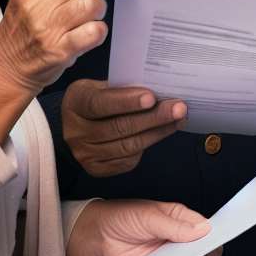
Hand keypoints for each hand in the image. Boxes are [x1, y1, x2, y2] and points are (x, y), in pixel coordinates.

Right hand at [0, 0, 138, 91]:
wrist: (5, 64)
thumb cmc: (29, 28)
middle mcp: (38, 1)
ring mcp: (47, 26)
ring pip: (93, 4)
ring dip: (100, 10)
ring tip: (90, 17)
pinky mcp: (57, 49)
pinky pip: (94, 32)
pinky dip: (98, 32)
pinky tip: (90, 34)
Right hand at [62, 80, 188, 177]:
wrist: (76, 127)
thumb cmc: (98, 100)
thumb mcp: (101, 86)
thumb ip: (123, 88)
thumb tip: (160, 88)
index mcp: (76, 103)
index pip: (100, 104)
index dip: (126, 101)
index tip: (152, 97)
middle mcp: (76, 131)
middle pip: (119, 127)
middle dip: (153, 117)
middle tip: (179, 108)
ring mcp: (85, 154)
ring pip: (128, 146)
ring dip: (158, 132)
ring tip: (179, 119)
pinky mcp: (98, 169)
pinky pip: (129, 159)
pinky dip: (149, 144)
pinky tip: (163, 132)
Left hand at [66, 198, 221, 255]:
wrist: (98, 236)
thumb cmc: (123, 217)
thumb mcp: (150, 217)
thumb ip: (175, 226)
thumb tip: (202, 229)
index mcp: (179, 217)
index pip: (204, 227)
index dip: (213, 237)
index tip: (215, 249)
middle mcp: (175, 236)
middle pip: (196, 249)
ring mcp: (165, 253)